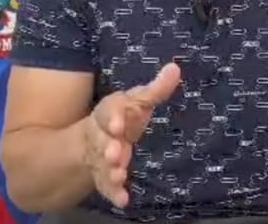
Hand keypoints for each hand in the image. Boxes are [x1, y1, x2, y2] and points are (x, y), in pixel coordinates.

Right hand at [83, 62, 180, 206]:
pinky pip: (107, 186)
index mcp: (110, 112)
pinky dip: (114, 193)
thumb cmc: (123, 116)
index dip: (113, 118)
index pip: (109, 112)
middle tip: (115, 154)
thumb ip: (156, 89)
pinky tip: (123, 200)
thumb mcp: (138, 100)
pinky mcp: (103, 177)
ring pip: (103, 164)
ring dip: (111, 169)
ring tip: (120, 174)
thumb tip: (175, 68)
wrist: (92, 141)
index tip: (119, 125)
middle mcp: (102, 135)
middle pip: (102, 140)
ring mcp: (100, 158)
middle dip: (108, 147)